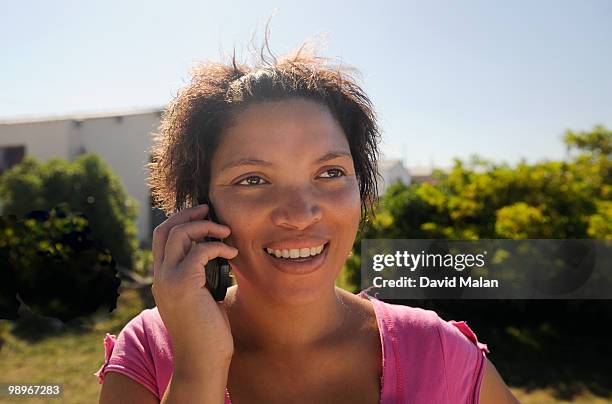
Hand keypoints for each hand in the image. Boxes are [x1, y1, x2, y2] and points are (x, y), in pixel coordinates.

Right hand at [151, 204, 237, 366]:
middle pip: (166, 230)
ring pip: (179, 234)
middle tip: (209, 209)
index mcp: (163, 278)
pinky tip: (232, 254)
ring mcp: (168, 280)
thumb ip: (200, 274)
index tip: (202, 215)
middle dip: (188, 214)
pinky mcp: (183, 284)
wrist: (203, 358)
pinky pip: (199, 251)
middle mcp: (160, 276)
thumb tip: (215, 252)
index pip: (162, 238)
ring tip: (226, 232)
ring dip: (205, 227)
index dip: (180, 221)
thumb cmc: (208, 330)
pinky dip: (218, 246)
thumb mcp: (201, 296)